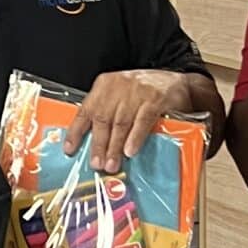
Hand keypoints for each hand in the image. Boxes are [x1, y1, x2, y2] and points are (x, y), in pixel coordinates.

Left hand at [65, 69, 189, 169]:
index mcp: (105, 85)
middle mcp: (118, 86)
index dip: (76, 131)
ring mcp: (137, 91)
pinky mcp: (155, 98)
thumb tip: (94, 145)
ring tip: (112, 164)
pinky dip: (135, 137)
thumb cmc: (145, 93)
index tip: (69, 149)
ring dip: (115, 146)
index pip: (85, 110)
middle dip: (98, 144)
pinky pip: (142, 120)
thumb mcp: (122, 96)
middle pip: (103, 118)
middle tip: (96, 164)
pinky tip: (130, 151)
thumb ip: (108, 113)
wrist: (178, 83)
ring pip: (121, 122)